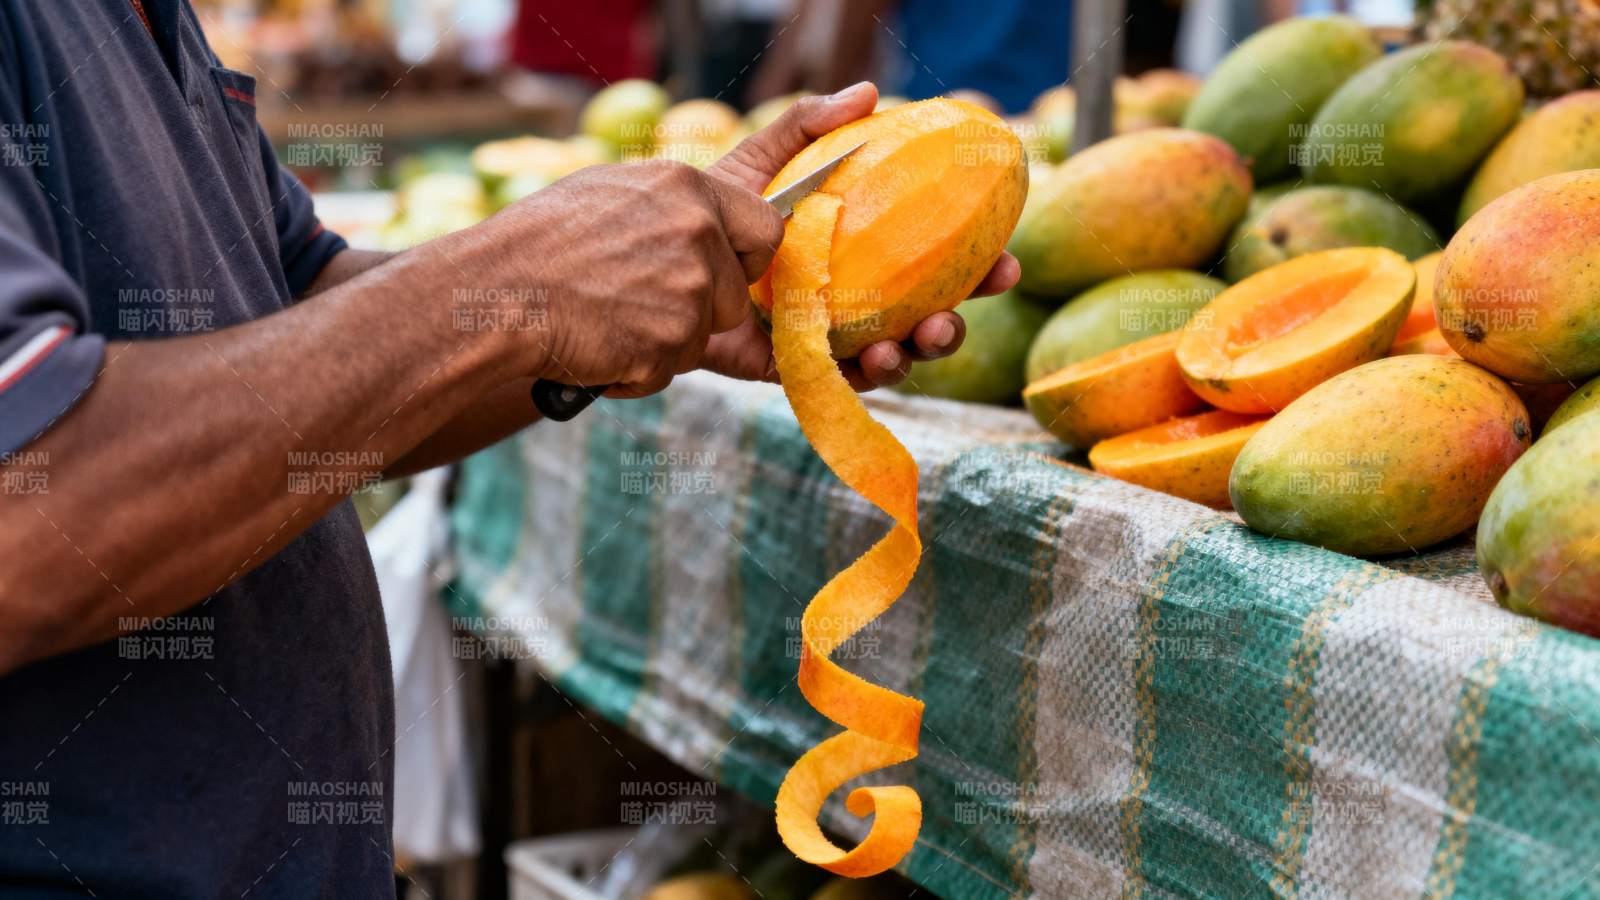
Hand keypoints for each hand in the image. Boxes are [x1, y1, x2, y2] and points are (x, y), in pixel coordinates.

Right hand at [495, 160, 783, 397]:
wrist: (494, 293)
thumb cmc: (538, 242)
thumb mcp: (611, 192)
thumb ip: (671, 206)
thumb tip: (705, 218)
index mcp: (686, 187)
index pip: (767, 226)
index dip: (749, 257)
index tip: (727, 269)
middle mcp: (697, 233)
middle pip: (736, 297)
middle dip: (705, 311)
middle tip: (645, 304)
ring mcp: (687, 291)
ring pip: (702, 337)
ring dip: (665, 342)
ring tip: (607, 319)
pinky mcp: (669, 344)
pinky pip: (667, 371)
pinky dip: (635, 371)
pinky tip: (595, 345)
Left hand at [701, 81, 1021, 389]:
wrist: (661, 255)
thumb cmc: (717, 207)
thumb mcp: (764, 160)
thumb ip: (810, 127)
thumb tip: (869, 94)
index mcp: (866, 255)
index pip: (936, 266)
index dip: (979, 269)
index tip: (1005, 265)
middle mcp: (856, 301)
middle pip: (924, 320)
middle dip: (953, 325)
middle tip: (956, 316)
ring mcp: (828, 337)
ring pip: (890, 358)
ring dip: (913, 356)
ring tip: (911, 342)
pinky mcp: (794, 367)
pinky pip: (839, 380)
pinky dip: (862, 373)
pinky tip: (873, 358)